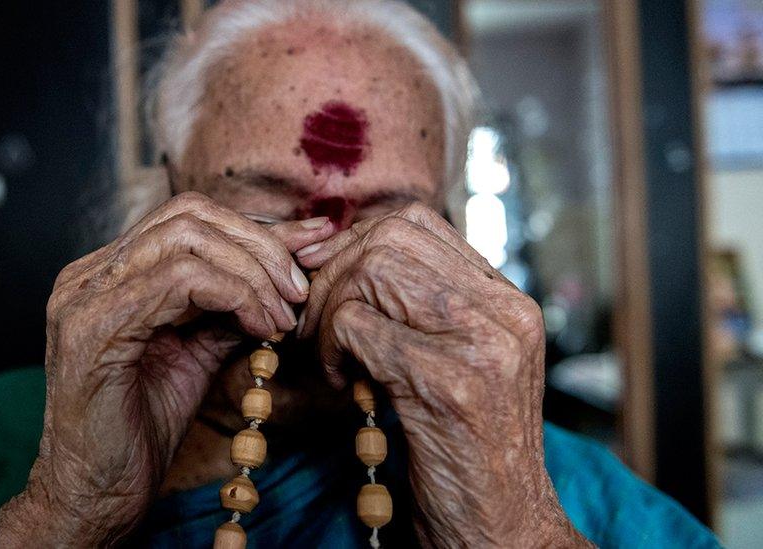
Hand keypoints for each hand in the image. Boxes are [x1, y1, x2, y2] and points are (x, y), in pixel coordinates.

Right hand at [0, 191, 332, 546]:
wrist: (99, 492)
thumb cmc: (143, 427)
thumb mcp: (199, 351)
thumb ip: (231, 305)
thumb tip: (286, 271)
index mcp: (110, 273)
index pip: (189, 217)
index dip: (256, 229)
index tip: (312, 246)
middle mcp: (89, 273)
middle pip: (189, 214)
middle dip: (260, 245)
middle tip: (299, 290)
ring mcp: (84, 295)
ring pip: (187, 239)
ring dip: (253, 272)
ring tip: (282, 316)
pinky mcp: (92, 326)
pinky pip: (180, 281)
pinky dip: (235, 295)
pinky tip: (260, 327)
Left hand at [296, 203, 589, 546]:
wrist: (501, 529)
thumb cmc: (467, 449)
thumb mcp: (460, 363)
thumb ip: (427, 310)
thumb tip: (349, 259)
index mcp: (509, 301)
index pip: (417, 222)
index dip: (354, 240)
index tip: (320, 274)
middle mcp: (505, 312)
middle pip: (387, 238)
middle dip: (330, 273)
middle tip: (311, 320)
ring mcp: (482, 345)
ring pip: (370, 273)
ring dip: (327, 311)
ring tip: (328, 355)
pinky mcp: (449, 384)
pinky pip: (358, 326)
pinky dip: (330, 349)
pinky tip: (341, 383)